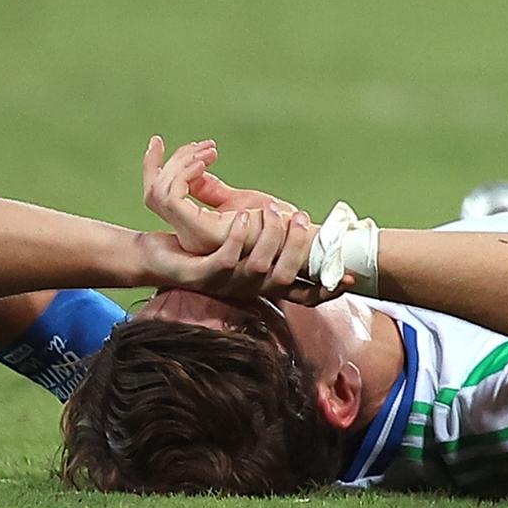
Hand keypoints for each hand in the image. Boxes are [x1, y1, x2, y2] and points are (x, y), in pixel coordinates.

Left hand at [135, 202, 323, 304]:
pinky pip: (226, 259)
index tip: (352, 279)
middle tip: (301, 217)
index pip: (300, 295)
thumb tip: (304, 232)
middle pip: (284, 278)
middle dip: (297, 247)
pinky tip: (244, 217)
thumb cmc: (200, 251)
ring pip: (258, 266)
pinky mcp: (202, 277)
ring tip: (270, 211)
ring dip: (268, 236)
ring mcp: (224, 287)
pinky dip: (239, 237)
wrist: (154, 259)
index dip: (326, 291)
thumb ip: (269, 244)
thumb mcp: (244, 247)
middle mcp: (244, 291)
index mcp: (259, 286)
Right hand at [142, 136, 303, 252]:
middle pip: (155, 191)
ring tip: (209, 151)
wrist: (294, 235)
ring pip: (161, 192)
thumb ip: (211, 191)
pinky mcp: (203, 231)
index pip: (156, 197)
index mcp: (192, 229)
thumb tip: (194, 172)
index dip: (154, 167)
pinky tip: (204, 162)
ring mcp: (192, 235)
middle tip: (203, 146)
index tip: (170, 143)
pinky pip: (173, 198)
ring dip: (182, 163)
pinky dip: (184, 174)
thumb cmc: (271, 220)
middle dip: (173, 161)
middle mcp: (186, 235)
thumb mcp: (235, 202)